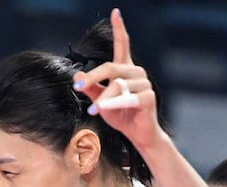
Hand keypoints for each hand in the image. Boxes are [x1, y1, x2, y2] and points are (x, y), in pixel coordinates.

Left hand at [72, 8, 166, 153]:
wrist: (138, 135)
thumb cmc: (121, 116)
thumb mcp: (101, 102)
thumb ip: (91, 89)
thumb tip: (77, 77)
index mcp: (126, 70)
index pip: (123, 45)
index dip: (119, 29)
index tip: (115, 12)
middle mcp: (136, 73)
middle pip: (111, 68)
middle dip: (93, 77)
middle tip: (78, 86)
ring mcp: (144, 84)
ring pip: (118, 85)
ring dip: (104, 99)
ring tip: (93, 110)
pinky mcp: (149, 97)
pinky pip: (128, 98)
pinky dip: (114, 104)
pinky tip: (105, 110)